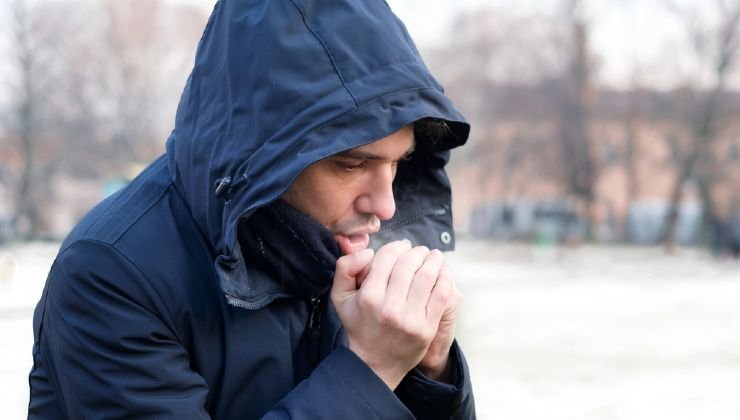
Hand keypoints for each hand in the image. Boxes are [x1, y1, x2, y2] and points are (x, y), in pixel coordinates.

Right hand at [331, 240, 454, 389]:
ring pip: (427, 276)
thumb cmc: (359, 324)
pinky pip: (441, 295)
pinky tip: (443, 272)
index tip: (402, 246)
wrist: (374, 363)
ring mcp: (411, 319)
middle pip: (408, 265)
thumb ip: (345, 267)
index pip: (387, 258)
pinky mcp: (427, 328)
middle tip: (419, 250)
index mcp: (369, 297)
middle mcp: (390, 307)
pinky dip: (444, 279)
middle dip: (416, 252)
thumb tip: (369, 251)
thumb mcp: (340, 297)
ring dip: (433, 260)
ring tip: (434, 256)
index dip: (396, 246)